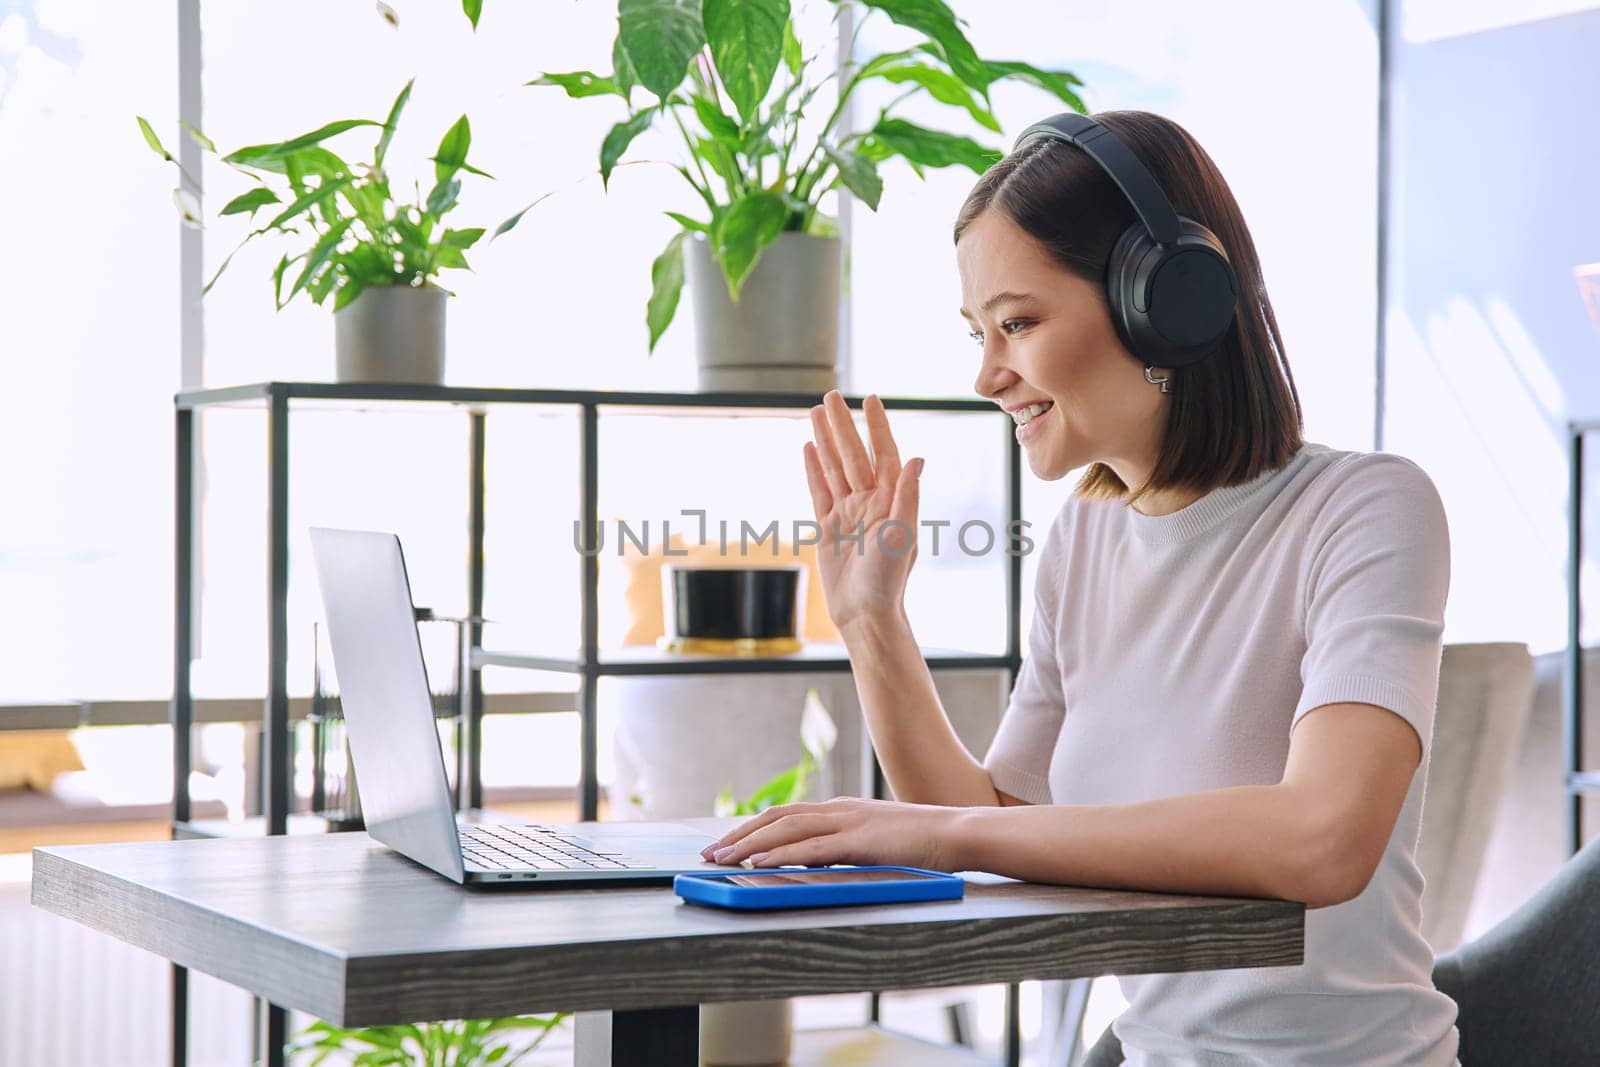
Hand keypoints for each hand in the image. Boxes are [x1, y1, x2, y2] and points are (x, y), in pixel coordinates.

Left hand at [698, 796, 961, 870]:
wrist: (958, 833)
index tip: (727, 842)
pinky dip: (781, 853)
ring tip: (722, 858)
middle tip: (710, 852)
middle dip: (739, 834)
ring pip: (787, 828)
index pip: (787, 814)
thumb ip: (845, 850)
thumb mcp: (876, 844)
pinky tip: (759, 861)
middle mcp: (839, 810)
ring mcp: (848, 822)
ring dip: (750, 843)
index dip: (754, 827)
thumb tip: (816, 864)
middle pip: (778, 817)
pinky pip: (811, 848)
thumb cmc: (923, 844)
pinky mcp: (859, 840)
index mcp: (842, 810)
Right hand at [804, 391, 923, 635]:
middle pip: (853, 453)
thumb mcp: (901, 534)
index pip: (884, 452)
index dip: (877, 426)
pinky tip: (809, 448)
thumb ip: (907, 495)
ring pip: (834, 466)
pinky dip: (814, 468)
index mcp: (890, 499)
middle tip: (831, 396)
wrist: (865, 612)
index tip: (870, 399)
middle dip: (843, 424)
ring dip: (826, 439)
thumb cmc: (888, 578)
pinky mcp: (829, 526)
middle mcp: (870, 500)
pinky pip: (819, 490)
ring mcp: (848, 511)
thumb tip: (917, 458)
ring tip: (815, 412)